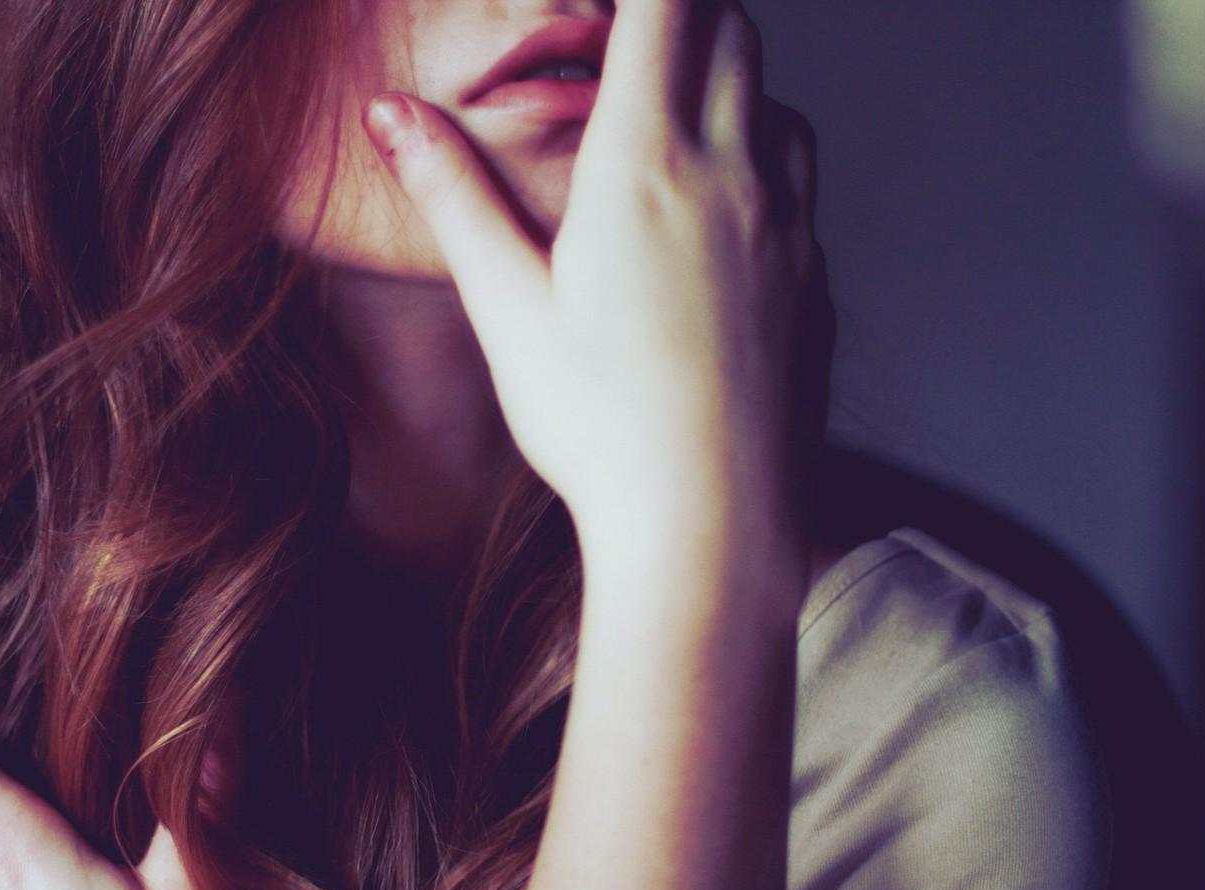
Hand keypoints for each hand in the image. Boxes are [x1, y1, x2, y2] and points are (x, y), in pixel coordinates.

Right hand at [363, 0, 827, 564]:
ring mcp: (789, 227)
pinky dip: (763, 160)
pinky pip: (800, 183)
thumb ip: (451, 196)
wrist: (711, 523)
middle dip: (685, 12)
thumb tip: (390, 113)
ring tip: (672, 117)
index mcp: (646, 167)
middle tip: (629, 35)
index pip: (666, 7)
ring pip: (780, 100)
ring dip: (732, 80)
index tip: (606, 5)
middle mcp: (735, 175)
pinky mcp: (814, 279)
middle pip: (735, 30)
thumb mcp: (504, 307)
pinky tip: (716, 215)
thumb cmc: (597, 424)